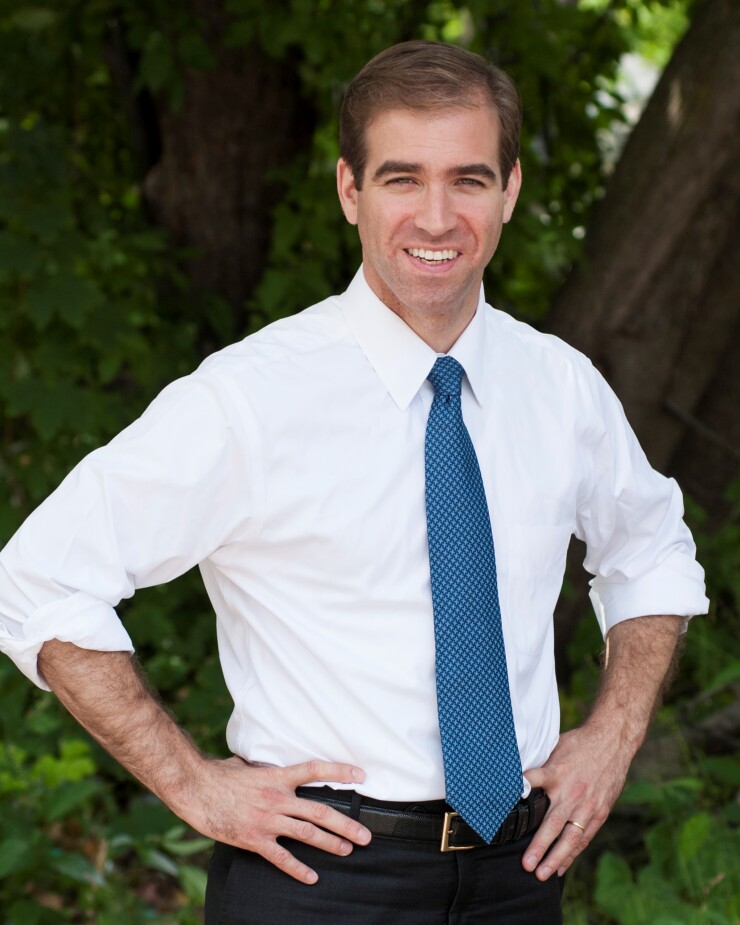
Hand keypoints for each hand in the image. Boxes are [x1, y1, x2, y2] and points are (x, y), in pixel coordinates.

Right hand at [181, 756, 371, 883]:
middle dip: (345, 824)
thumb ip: (266, 767)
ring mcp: (267, 820)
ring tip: (348, 850)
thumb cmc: (220, 774)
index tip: (360, 776)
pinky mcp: (254, 839)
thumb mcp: (248, 763)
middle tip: (366, 834)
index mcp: (277, 776)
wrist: (196, 789)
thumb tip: (272, 761)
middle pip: (319, 810)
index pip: (315, 770)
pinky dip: (297, 868)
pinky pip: (281, 857)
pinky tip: (311, 876)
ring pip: (306, 833)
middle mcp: (277, 798)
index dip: (339, 772)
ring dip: (330, 843)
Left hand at [522, 724, 629, 880]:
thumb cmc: (579, 743)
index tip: (507, 804)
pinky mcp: (600, 812)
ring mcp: (587, 805)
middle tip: (526, 865)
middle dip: (539, 846)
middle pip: (552, 824)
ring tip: (543, 874)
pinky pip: (584, 837)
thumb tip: (517, 777)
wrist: (613, 742)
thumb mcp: (555, 747)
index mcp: (557, 773)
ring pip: (570, 837)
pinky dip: (573, 853)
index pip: (534, 781)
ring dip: (556, 858)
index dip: (521, 790)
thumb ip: (540, 767)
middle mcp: (572, 793)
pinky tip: (562, 867)